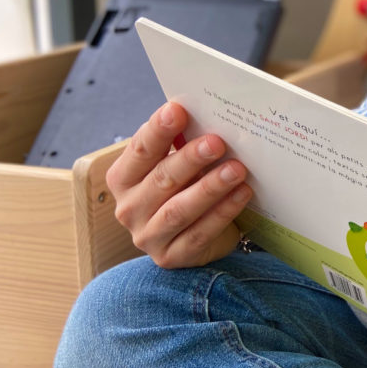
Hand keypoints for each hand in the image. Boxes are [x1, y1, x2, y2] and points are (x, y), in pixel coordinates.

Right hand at [106, 102, 252, 267]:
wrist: (193, 236)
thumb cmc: (185, 188)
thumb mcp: (179, 165)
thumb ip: (184, 144)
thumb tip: (208, 113)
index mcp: (124, 178)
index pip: (140, 150)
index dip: (158, 129)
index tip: (178, 110)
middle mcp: (129, 208)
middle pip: (161, 179)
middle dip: (190, 158)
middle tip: (217, 142)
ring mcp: (148, 236)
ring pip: (179, 210)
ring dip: (210, 187)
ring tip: (236, 169)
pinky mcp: (171, 257)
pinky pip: (199, 233)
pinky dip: (223, 212)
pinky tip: (242, 194)